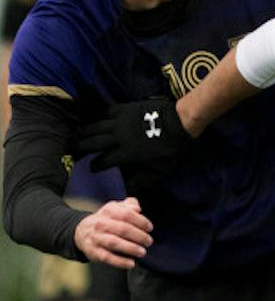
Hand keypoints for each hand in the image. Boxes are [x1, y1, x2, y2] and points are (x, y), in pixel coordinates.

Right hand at [72, 197, 152, 268]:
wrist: (82, 232)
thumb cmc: (107, 220)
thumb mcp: (116, 209)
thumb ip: (129, 206)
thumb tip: (137, 208)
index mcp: (108, 211)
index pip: (126, 214)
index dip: (141, 221)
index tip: (149, 228)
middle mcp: (100, 224)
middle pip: (123, 229)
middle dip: (139, 236)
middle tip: (149, 241)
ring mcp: (96, 238)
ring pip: (114, 242)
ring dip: (131, 248)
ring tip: (142, 252)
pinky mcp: (93, 251)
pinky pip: (107, 257)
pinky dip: (120, 261)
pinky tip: (131, 263)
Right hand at [75, 96, 190, 175]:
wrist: (179, 123)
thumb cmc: (172, 149)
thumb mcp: (160, 170)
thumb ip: (143, 180)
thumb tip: (128, 190)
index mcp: (126, 154)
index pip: (103, 161)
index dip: (94, 166)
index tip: (89, 168)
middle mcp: (118, 137)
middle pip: (93, 143)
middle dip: (80, 147)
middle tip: (70, 149)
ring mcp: (120, 122)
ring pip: (95, 127)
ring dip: (84, 131)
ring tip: (74, 135)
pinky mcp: (124, 110)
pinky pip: (106, 113)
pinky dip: (98, 117)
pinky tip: (93, 120)